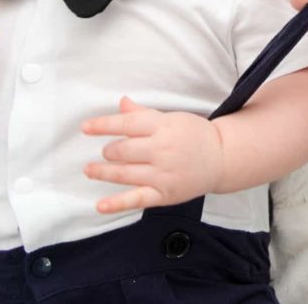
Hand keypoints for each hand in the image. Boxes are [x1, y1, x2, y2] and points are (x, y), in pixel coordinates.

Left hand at [82, 97, 223, 212]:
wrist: (222, 157)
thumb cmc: (194, 135)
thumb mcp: (171, 119)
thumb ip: (143, 114)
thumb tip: (121, 103)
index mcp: (163, 127)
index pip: (126, 124)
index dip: (103, 125)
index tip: (85, 128)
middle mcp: (162, 150)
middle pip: (122, 150)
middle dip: (109, 151)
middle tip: (108, 152)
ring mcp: (163, 174)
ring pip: (124, 173)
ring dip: (103, 172)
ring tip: (90, 170)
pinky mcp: (165, 194)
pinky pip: (137, 199)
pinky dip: (117, 204)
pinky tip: (100, 205)